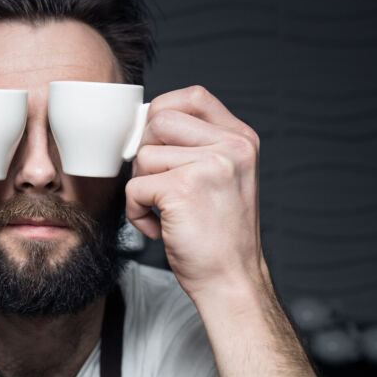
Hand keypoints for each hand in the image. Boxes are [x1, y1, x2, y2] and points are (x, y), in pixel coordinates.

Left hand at [125, 85, 266, 297]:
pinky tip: (159, 227)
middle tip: (158, 186)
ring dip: (141, 186)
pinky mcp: (184, 188)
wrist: (231, 280)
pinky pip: (135, 186)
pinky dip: (136, 210)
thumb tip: (145, 121)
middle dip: (146, 154)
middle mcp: (232, 146)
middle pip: (158, 121)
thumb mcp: (224, 176)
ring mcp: (210, 165)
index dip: (162, 111)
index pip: (192, 96)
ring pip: (144, 154)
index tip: (157, 143)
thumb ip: (197, 145)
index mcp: (241, 139)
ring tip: (163, 212)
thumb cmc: (219, 234)